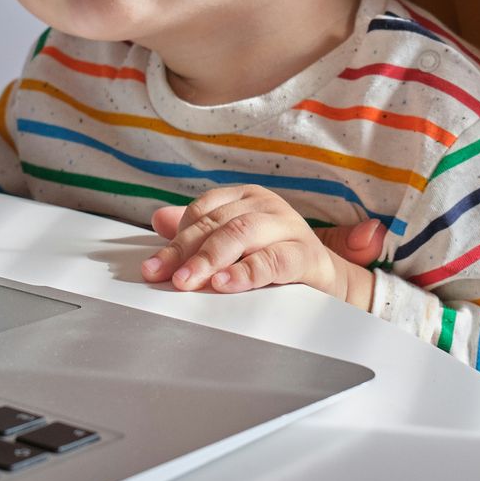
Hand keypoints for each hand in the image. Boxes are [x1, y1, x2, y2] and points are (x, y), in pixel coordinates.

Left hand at [140, 185, 375, 307]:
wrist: (325, 281)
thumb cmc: (274, 258)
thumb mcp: (233, 245)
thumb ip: (197, 232)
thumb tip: (158, 219)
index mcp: (245, 197)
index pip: (202, 211)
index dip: (175, 238)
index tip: (154, 267)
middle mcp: (266, 205)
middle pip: (218, 223)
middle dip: (186, 251)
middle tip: (164, 276)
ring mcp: (288, 226)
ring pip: (242, 234)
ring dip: (211, 259)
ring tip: (188, 280)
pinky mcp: (306, 254)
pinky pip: (274, 260)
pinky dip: (247, 272)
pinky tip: (226, 283)